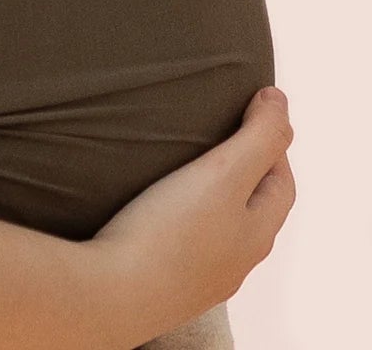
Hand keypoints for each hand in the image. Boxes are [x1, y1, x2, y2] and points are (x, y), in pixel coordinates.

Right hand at [88, 87, 295, 342]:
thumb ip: (258, 136)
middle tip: (219, 131)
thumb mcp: (225, 173)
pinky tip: (156, 205)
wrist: (113, 294)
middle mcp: (235, 260)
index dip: (272, 143)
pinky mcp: (166, 280)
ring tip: (184, 164)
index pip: (281, 182)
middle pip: (253, 206)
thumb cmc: (169, 234)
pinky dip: (182, 216)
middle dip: (245, 167)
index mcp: (257, 234)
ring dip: (211, 194)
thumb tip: (280, 101)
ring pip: (219, 225)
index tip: (249, 109)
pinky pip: (186, 241)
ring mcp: (200, 275)